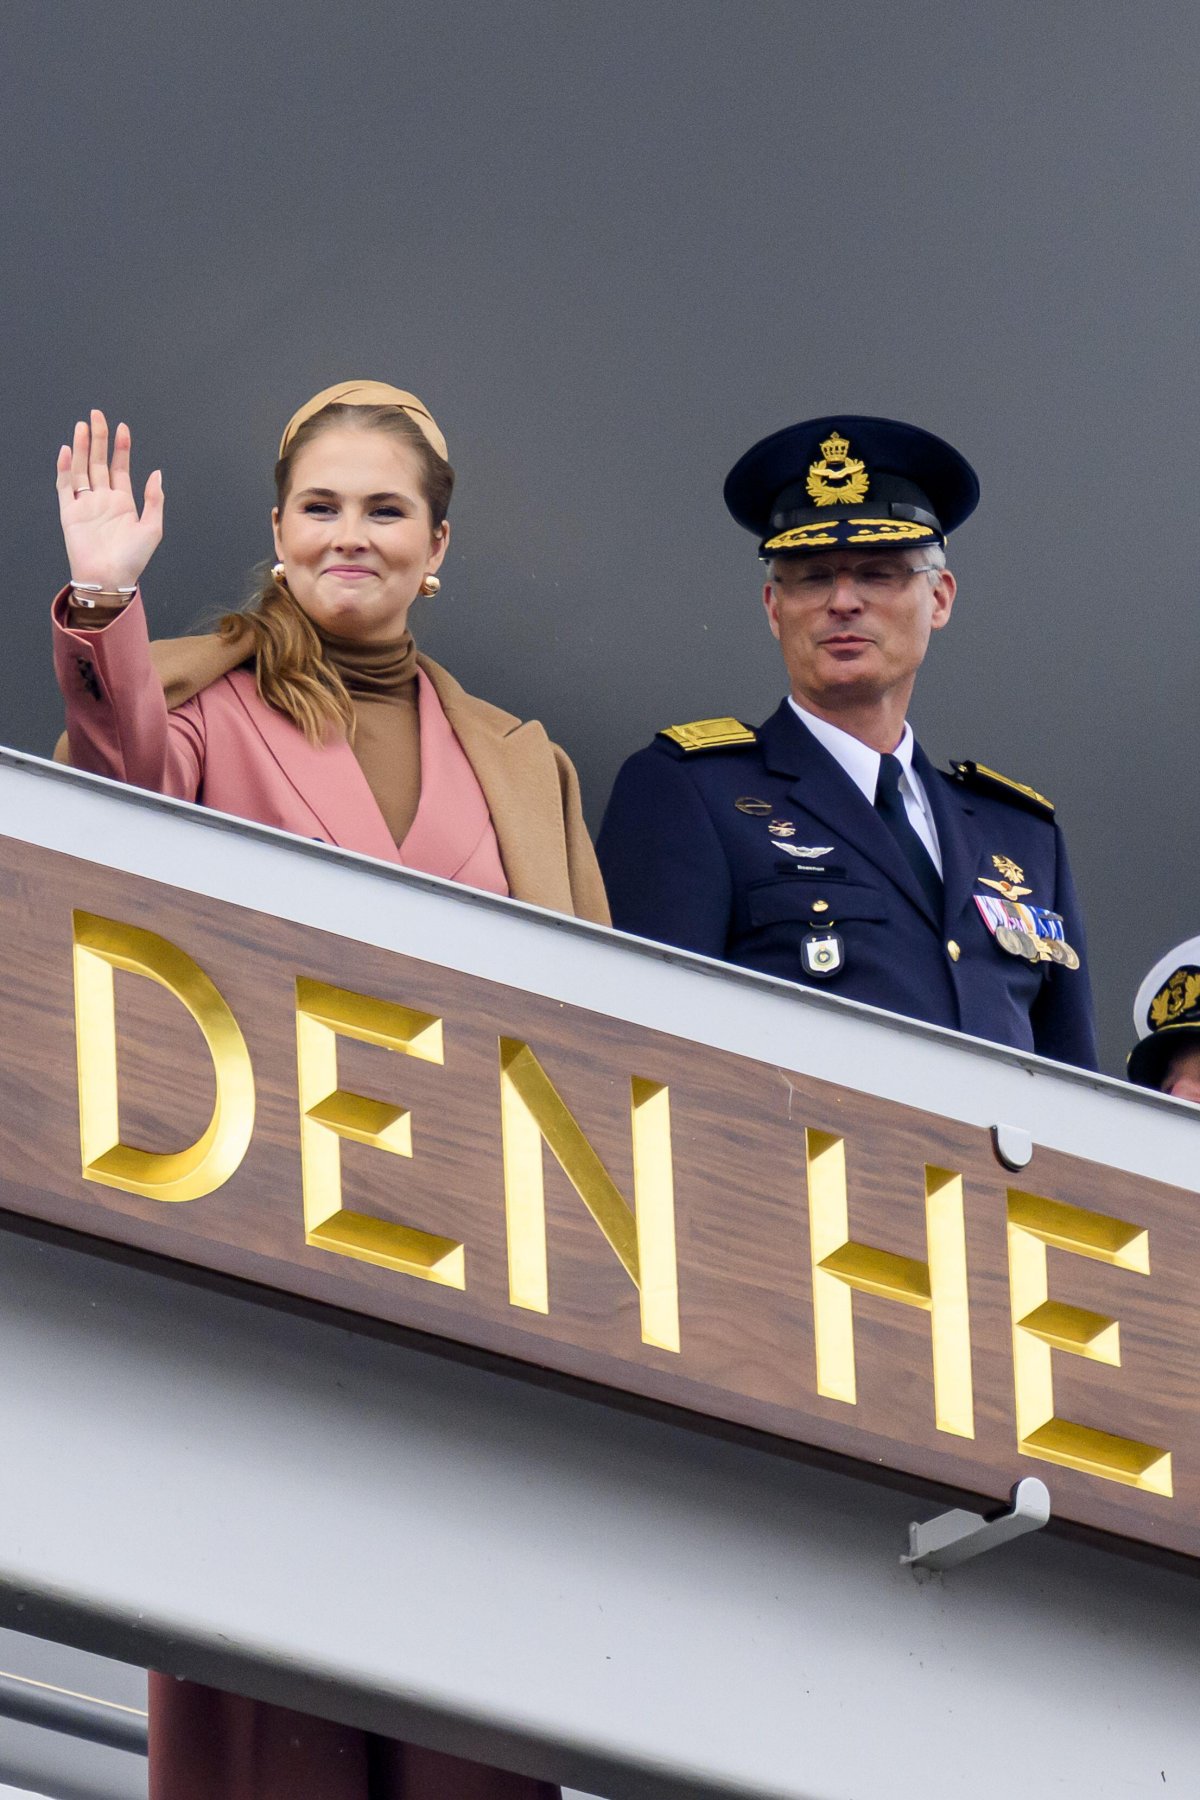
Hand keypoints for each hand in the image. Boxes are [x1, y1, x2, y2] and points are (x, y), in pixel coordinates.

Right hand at [55, 409, 163, 589]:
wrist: (110, 578)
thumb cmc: (132, 559)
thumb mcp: (153, 528)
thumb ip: (155, 500)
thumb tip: (157, 473)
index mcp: (124, 502)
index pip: (120, 468)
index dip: (121, 448)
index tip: (122, 428)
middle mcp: (103, 499)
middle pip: (99, 462)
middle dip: (99, 438)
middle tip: (97, 415)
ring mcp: (85, 504)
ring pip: (81, 469)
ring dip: (82, 447)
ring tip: (83, 426)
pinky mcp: (69, 512)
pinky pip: (65, 485)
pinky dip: (65, 468)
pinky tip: (68, 451)